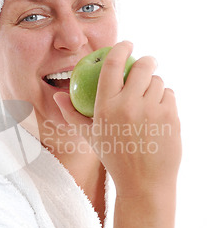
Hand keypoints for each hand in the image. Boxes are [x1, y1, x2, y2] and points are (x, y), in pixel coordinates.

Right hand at [54, 41, 181, 197]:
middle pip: (142, 66)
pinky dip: (165, 99)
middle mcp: (129, 105)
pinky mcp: (170, 117)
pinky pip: (170, 95)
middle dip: (146, 60)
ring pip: (158, 81)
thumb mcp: (91, 137)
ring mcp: (152, 111)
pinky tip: (159, 112)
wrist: (143, 183)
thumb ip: (72, 115)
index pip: (112, 66)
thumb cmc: (115, 158)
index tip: (125, 43)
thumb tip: (57, 95)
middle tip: (145, 62)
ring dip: (154, 84)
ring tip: (149, 98)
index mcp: (106, 107)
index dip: (119, 48)